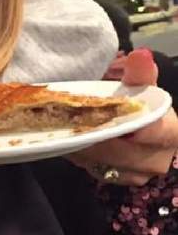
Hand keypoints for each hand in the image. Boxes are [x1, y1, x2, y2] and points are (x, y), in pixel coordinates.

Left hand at [69, 49, 177, 185]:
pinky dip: (82, 155)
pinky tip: (71, 139)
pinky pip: (96, 169)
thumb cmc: (139, 103)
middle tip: (76, 121)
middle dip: (101, 137)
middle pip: (127, 152)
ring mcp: (140, 173)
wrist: (135, 126)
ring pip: (109, 163)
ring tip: (68, 127)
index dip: (147, 131)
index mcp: (173, 133)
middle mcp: (160, 158)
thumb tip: (142, 55)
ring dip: (87, 147)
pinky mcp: (119, 179)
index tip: (130, 130)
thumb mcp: (139, 86)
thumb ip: (139, 74)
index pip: (162, 133)